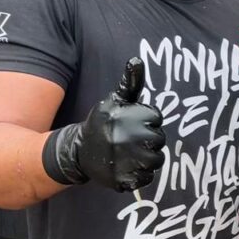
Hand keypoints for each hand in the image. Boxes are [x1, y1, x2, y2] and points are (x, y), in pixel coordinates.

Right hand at [42, 57, 165, 190]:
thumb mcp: (116, 100)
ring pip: (156, 161)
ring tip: (130, 153)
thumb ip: (130, 82)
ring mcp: (124, 161)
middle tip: (132, 140)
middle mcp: (127, 138)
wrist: (79, 151)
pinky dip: (140, 175)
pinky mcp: (122, 179)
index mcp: (128, 117)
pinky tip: (127, 166)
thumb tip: (137, 60)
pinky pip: (146, 179)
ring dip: (147, 158)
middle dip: (150, 140)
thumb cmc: (104, 122)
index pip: (156, 119)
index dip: (147, 121)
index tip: (132, 123)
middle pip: (159, 141)